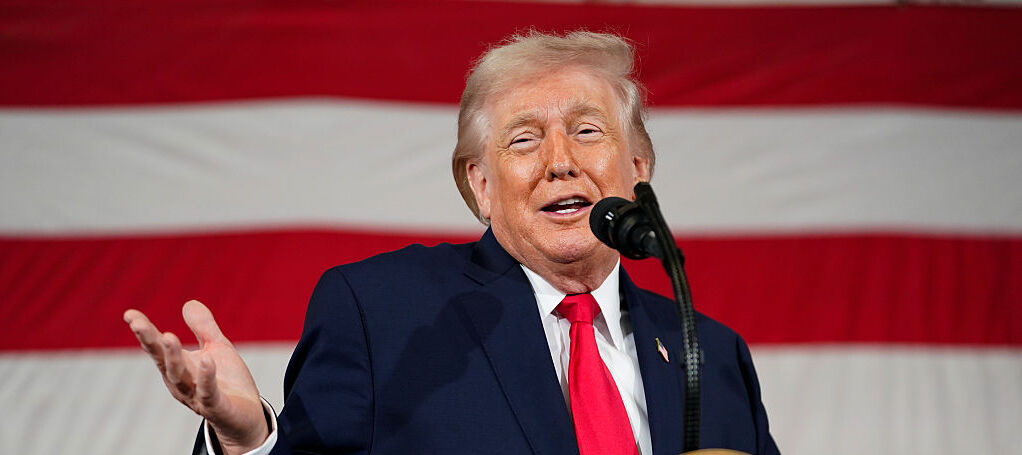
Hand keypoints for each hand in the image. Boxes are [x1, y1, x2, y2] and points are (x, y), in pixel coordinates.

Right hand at [124, 300, 268, 454]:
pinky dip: (206, 377)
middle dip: (150, 342)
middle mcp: (181, 383)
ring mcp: (196, 396)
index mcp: (179, 367)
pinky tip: (207, 361)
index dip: (144, 332)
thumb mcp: (217, 348)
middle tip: (138, 323)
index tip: (129, 314)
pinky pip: (208, 392)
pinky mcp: (215, 407)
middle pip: (162, 360)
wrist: (246, 416)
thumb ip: (203, 328)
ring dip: (173, 357)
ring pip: (179, 376)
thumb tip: (189, 302)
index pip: (157, 348)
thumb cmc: (227, 383)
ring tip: (168, 336)